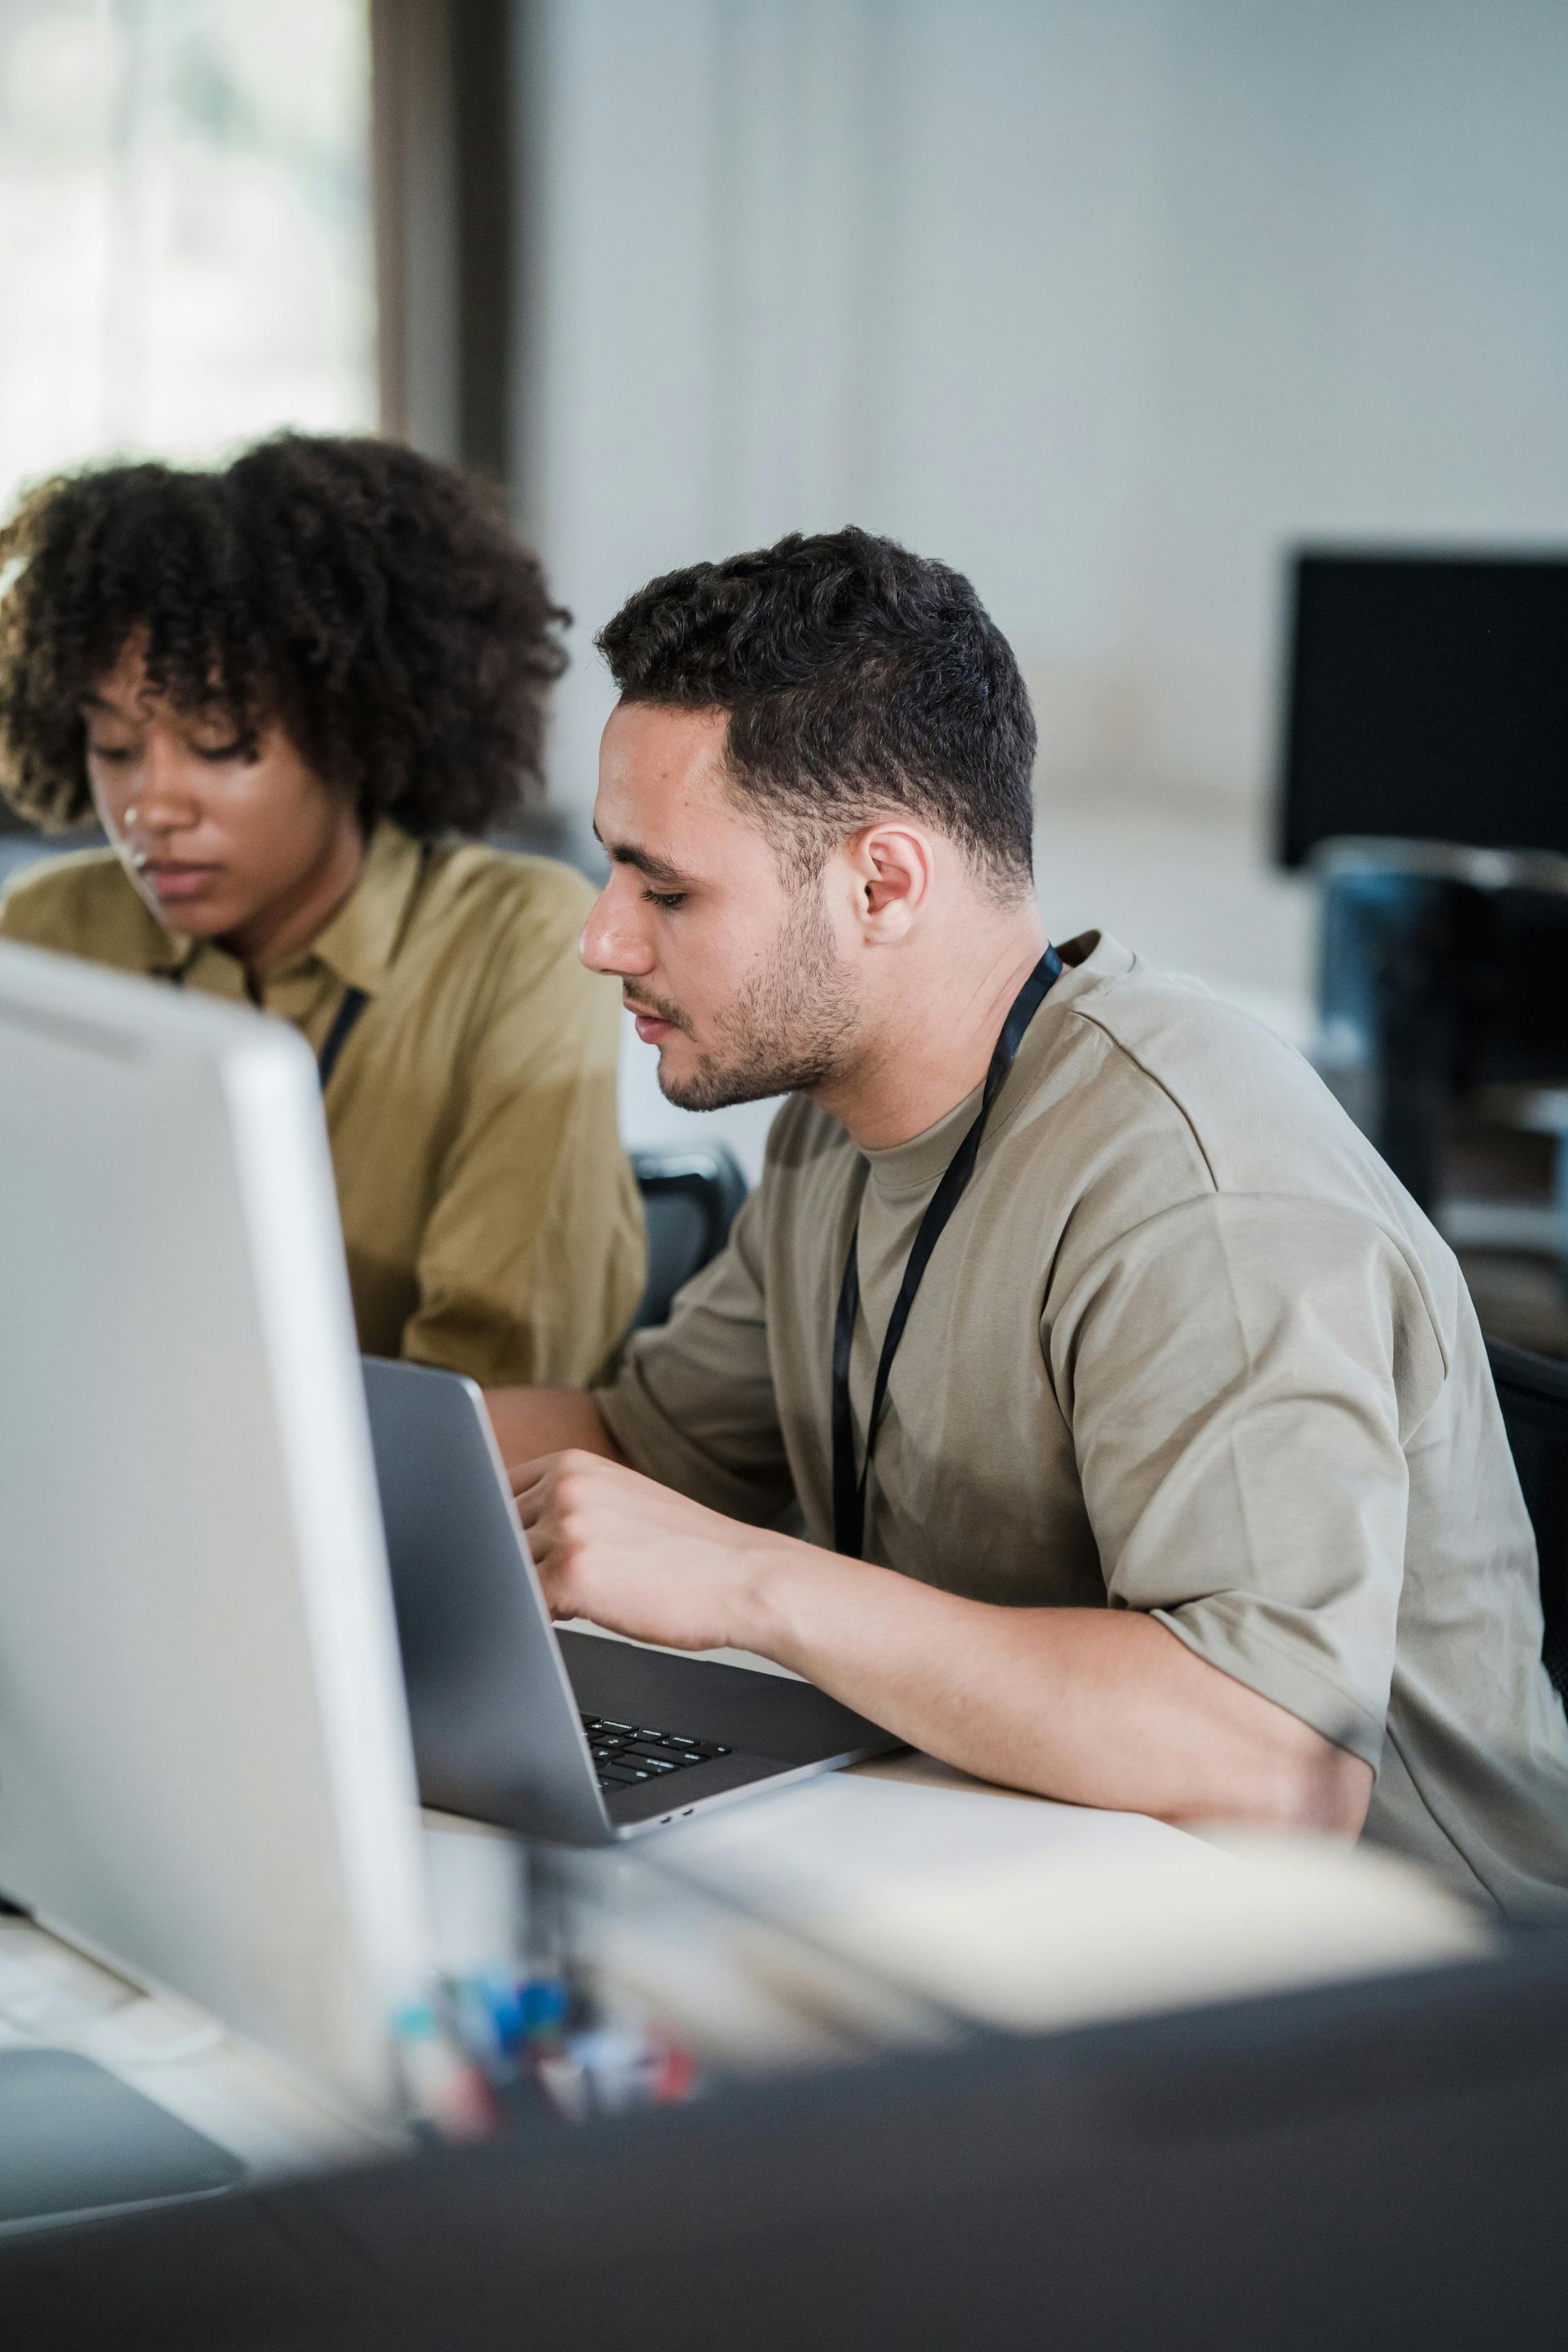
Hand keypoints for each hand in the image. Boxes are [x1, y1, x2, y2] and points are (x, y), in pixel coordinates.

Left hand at [511, 1450, 780, 1653]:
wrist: (746, 1578)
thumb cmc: (692, 1552)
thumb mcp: (624, 1502)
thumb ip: (569, 1504)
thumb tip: (510, 1533)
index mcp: (573, 1463)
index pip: (495, 1493)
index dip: (499, 1530)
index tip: (509, 1552)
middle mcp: (566, 1487)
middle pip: (494, 1533)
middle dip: (514, 1564)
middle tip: (564, 1584)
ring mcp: (567, 1528)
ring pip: (507, 1571)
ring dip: (533, 1592)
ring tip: (589, 1596)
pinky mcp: (571, 1575)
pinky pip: (523, 1605)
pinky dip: (542, 1618)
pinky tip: (582, 1615)